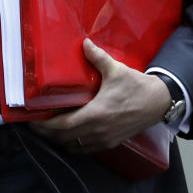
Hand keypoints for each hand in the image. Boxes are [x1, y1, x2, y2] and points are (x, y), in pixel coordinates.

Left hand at [29, 38, 171, 153]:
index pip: (63, 126)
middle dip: (47, 133)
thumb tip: (84, 43)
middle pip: (64, 139)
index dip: (45, 126)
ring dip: (59, 140)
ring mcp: (104, 139)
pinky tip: (68, 134)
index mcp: (96, 114)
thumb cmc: (136, 86)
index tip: (33, 120)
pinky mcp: (111, 143)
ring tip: (49, 128)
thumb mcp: (116, 69)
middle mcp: (98, 131)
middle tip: (36, 123)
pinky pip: (85, 149)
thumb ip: (97, 57)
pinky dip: (73, 144)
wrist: (159, 102)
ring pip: (74, 147)